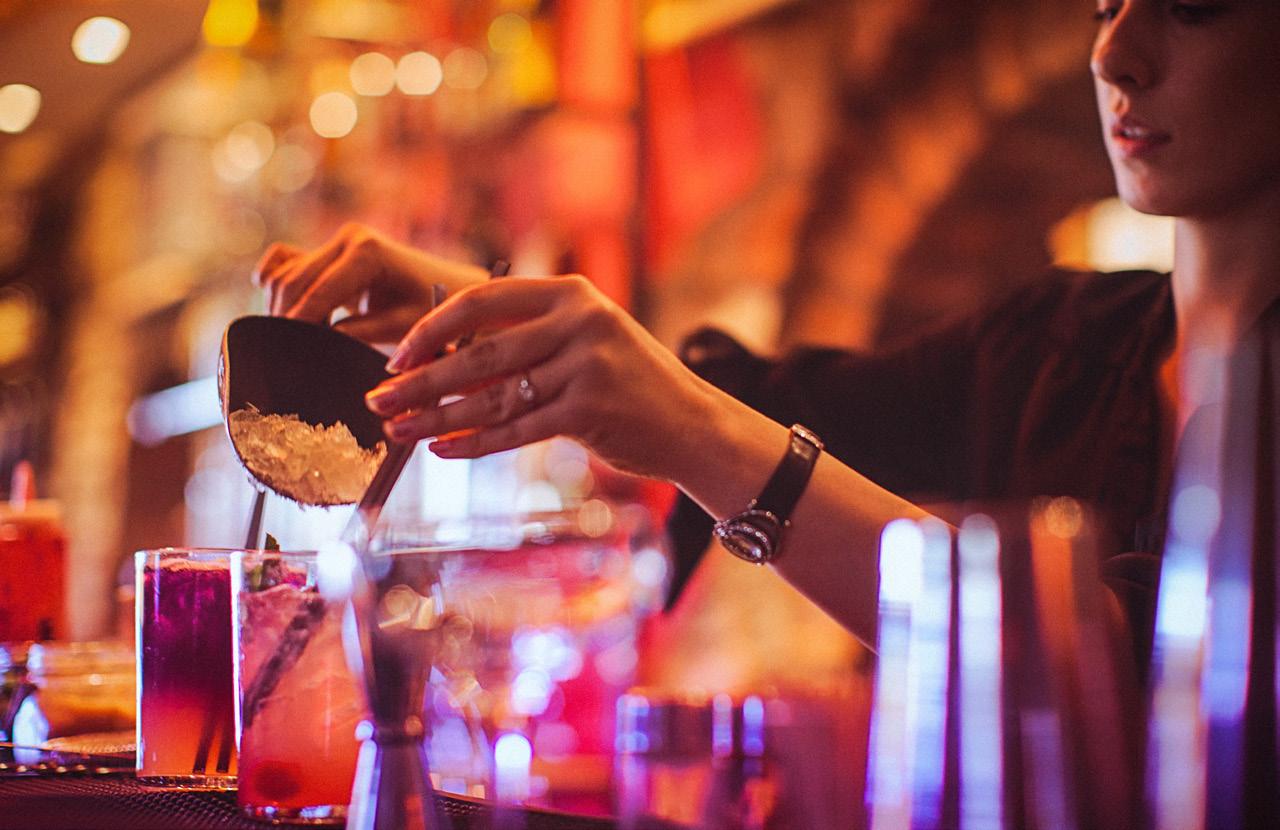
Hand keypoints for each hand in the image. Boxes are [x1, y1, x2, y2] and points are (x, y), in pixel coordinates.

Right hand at [252, 223, 488, 343]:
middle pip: (292, 282)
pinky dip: (276, 287)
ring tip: (296, 341)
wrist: (446, 287)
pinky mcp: (325, 250)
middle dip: (284, 319)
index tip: (283, 355)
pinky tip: (288, 316)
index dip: (298, 325)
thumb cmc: (430, 310)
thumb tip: (316, 345)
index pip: (318, 293)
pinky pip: (282, 264)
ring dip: (280, 308)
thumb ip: (358, 335)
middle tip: (282, 355)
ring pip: (283, 275)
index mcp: (367, 253)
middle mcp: (348, 238)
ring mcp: (335, 241)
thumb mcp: (400, 327)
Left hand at [363, 275, 720, 479]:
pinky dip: (474, 443)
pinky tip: (442, 450)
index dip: (431, 327)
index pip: (482, 299)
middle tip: (378, 400)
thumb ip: (524, 343)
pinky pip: (516, 429)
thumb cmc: (627, 385)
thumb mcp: (583, 343)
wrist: (691, 424)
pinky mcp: (590, 410)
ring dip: (437, 417)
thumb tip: (441, 365)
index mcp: (569, 293)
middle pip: (478, 352)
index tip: (396, 355)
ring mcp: (586, 365)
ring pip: (492, 396)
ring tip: (399, 432)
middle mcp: (579, 321)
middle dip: (420, 380)